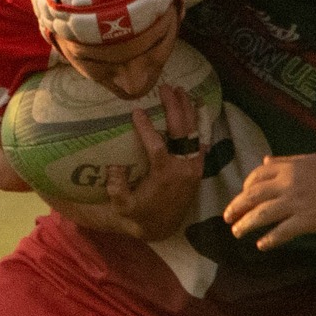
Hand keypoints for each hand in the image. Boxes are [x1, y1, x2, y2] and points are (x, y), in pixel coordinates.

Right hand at [100, 84, 205, 239]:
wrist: (161, 226)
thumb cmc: (139, 213)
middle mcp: (183, 168)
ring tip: (180, 91)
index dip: (146, 127)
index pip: (157, 145)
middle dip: (174, 108)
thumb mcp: (122, 205)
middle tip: (165, 89)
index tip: (136, 111)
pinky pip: (201, 140)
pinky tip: (197, 106)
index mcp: (165, 175)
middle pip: (182, 131)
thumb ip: (117, 187)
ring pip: (194, 132)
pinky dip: (199, 123)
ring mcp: (194, 167)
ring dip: (188, 110)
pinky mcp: (198, 167)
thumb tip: (114, 166)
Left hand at [224, 152, 315, 250]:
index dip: (245, 186)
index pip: (257, 176)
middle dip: (236, 207)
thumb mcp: (312, 158)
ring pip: (262, 215)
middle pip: (253, 196)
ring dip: (246, 225)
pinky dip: (269, 239)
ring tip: (237, 232)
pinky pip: (282, 232)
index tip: (243, 195)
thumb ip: (287, 160)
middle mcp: (288, 184)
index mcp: (290, 167)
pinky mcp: (308, 221)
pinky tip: (261, 245)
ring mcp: (297, 203)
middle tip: (227, 217)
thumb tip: (265, 160)